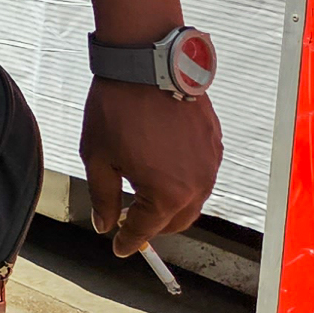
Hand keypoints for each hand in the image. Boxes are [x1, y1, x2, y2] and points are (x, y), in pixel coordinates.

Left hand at [78, 81, 221, 257]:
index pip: (147, 229)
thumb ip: (104, 196)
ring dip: (172, 202)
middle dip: (154, 225)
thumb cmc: (117, 108)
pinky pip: (202, 173)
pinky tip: (164, 168)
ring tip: (147, 193)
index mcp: (167, 194)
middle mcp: (197, 184)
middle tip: (131, 221)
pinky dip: (184, 179)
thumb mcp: (98, 157)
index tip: (120, 247)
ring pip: (194, 198)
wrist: (146, 64)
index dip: (129, 241)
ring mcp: (211, 163)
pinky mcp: (215, 142)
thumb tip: (104, 223)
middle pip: (177, 220)